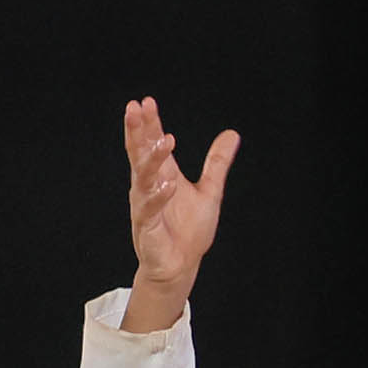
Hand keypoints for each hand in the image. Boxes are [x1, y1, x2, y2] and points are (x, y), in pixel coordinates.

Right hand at [120, 96, 239, 327]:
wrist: (181, 265)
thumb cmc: (189, 230)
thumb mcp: (209, 190)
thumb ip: (217, 163)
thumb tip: (232, 134)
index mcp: (160, 175)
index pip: (150, 144)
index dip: (148, 124)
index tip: (146, 102)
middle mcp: (148, 187)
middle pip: (138, 154)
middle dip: (137, 131)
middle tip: (135, 108)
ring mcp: (145, 206)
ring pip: (143, 178)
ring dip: (153, 159)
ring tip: (166, 141)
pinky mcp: (147, 227)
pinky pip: (149, 209)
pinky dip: (158, 197)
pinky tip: (167, 184)